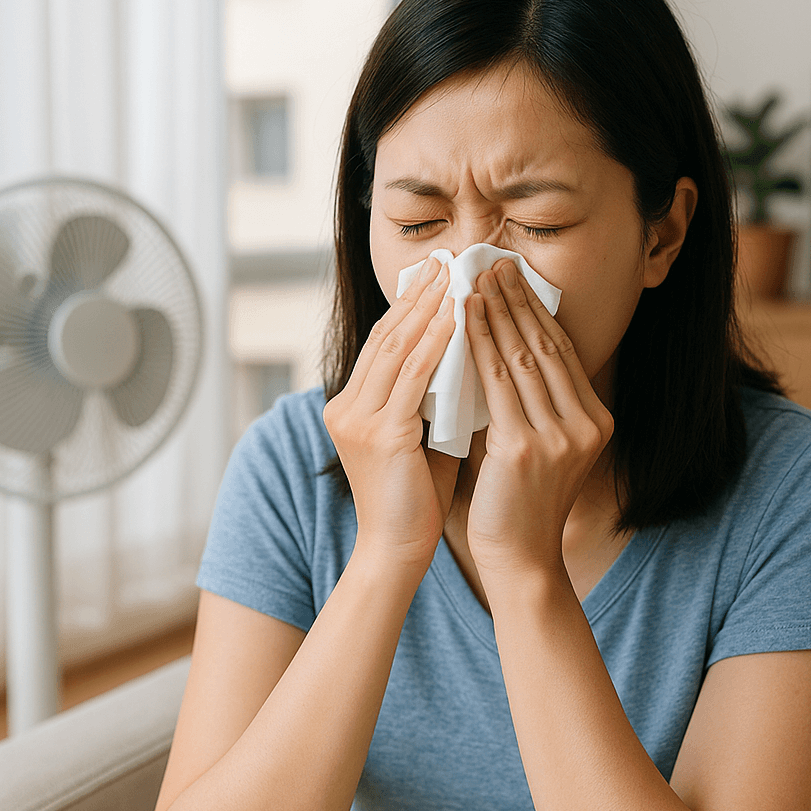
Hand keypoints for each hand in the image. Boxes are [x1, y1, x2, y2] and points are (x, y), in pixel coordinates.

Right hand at [323, 257, 459, 574]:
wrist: (397, 550)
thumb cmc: (415, 497)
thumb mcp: (419, 435)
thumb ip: (430, 398)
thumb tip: (465, 355)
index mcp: (350, 407)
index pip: (382, 345)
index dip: (408, 309)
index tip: (435, 278)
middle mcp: (345, 407)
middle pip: (385, 337)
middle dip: (417, 296)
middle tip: (444, 260)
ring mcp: (358, 419)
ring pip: (397, 349)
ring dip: (428, 308)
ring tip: (452, 275)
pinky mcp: (379, 433)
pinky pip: (413, 376)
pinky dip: (436, 343)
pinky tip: (456, 316)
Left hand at [463, 260, 613, 584]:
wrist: (520, 556)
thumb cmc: (519, 500)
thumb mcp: (539, 442)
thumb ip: (531, 401)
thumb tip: (503, 344)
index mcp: (596, 420)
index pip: (562, 351)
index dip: (536, 310)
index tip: (513, 277)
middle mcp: (586, 424)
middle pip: (545, 346)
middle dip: (516, 300)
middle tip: (492, 263)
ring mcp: (560, 436)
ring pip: (522, 357)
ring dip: (495, 312)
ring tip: (474, 279)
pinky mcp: (526, 448)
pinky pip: (497, 382)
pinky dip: (479, 343)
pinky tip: (464, 317)